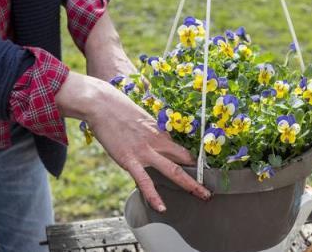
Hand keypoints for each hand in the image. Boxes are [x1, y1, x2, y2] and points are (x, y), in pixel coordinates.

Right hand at [56, 72, 210, 211]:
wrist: (101, 104)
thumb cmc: (117, 108)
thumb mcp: (140, 119)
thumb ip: (148, 133)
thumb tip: (151, 140)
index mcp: (160, 132)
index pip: (182, 149)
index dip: (193, 161)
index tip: (201, 171)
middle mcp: (157, 142)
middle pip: (184, 161)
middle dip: (199, 176)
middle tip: (210, 189)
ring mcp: (144, 152)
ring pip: (173, 171)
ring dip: (190, 184)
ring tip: (203, 196)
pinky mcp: (129, 159)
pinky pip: (144, 181)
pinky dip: (154, 195)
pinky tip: (162, 207)